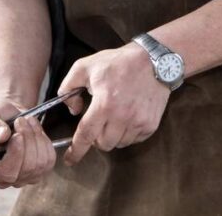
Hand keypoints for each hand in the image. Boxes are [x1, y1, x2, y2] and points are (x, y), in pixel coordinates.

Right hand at [0, 100, 56, 187]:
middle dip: (28, 140)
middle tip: (21, 120)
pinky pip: (49, 158)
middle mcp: (6, 179)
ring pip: (40, 163)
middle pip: (27, 168)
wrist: (6, 117)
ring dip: (36, 136)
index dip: (15, 155)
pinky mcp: (40, 171)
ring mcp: (24, 177)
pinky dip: (44, 140)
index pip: (5, 172)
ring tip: (26, 120)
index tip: (17, 135)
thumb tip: (2, 136)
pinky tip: (34, 129)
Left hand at [58, 42, 170, 164]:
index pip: (86, 135)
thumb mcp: (83, 67)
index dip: (76, 150)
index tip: (69, 160)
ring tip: (112, 117)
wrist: (153, 61)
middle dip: (95, 138)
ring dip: (111, 136)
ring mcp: (139, 122)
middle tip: (96, 122)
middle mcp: (122, 117)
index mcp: (104, 104)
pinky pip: (134, 140)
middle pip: (103, 144)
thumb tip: (73, 110)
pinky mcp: (151, 125)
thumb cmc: (116, 63)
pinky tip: (125, 118)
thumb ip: (68, 87)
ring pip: (118, 144)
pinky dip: (126, 134)